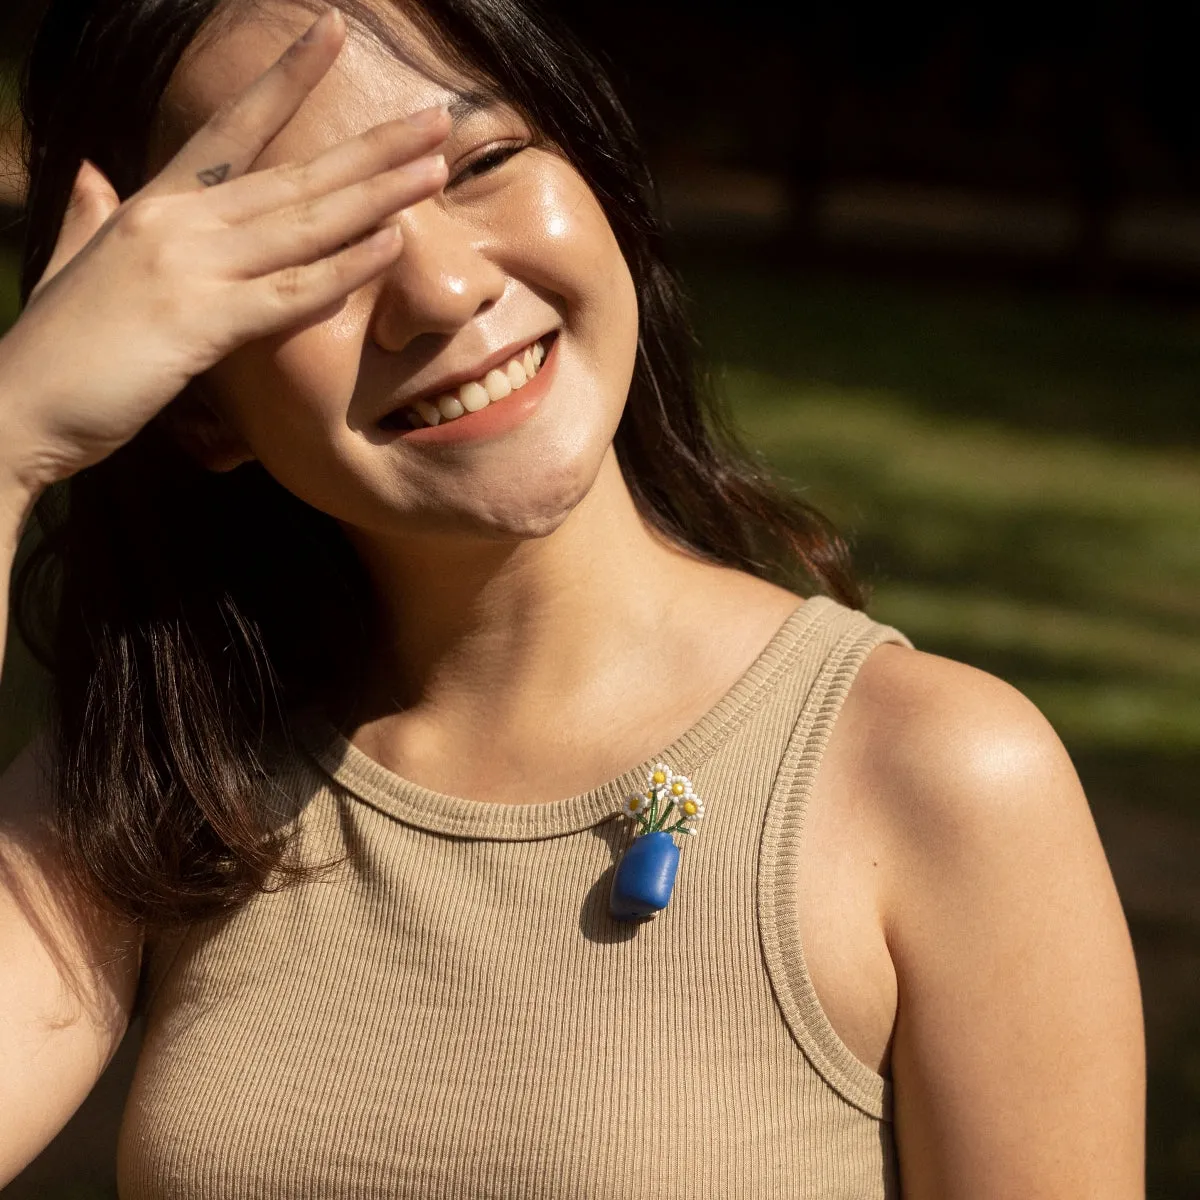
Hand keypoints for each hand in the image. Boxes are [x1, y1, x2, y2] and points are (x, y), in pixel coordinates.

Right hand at [0, 5, 448, 497]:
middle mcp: (175, 222)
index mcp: (151, 205)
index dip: (284, 79)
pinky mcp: (197, 323)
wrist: (11, 408)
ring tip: (435, 164)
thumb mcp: (76, 265)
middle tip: (434, 118)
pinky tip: (391, 245)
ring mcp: (188, 268)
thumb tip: (92, 175)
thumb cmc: (56, 350)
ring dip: (376, 194)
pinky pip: (286, 293)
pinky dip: (341, 269)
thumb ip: (91, 216)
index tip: (328, 31)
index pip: (229, 128)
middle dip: (369, 147)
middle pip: (291, 172)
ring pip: (302, 222)